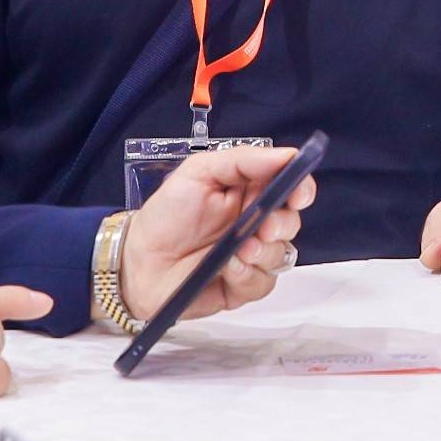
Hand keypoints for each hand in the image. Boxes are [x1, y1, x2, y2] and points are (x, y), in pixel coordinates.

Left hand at [115, 142, 312, 329]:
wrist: (138, 262)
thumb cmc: (165, 215)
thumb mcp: (199, 172)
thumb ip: (243, 160)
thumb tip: (287, 155)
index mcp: (249, 190)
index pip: (290, 185)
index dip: (302, 188)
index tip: (299, 194)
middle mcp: (255, 222)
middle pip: (292, 221)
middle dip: (283, 224)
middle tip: (264, 227)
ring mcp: (251, 256)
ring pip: (282, 254)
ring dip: (265, 252)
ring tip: (238, 251)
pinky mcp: (244, 285)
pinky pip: (264, 282)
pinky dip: (249, 276)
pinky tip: (229, 269)